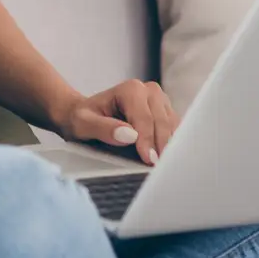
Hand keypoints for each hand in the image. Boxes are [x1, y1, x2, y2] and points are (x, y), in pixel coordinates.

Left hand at [56, 80, 178, 165]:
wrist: (86, 116)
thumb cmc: (83, 119)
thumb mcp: (84, 124)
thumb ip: (104, 128)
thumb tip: (130, 136)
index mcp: (131, 89)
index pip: (144, 118)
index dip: (147, 140)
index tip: (149, 160)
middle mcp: (149, 90)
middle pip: (162, 122)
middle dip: (160, 146)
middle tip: (158, 168)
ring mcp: (160, 101)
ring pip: (171, 126)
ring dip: (168, 146)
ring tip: (163, 166)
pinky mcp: (166, 112)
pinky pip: (175, 129)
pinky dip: (171, 144)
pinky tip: (164, 158)